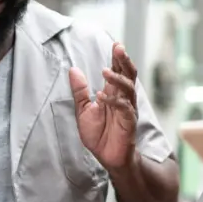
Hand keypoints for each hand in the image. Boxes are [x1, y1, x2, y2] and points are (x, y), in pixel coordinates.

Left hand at [70, 43, 138, 170]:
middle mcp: (123, 98)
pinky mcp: (128, 121)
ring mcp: (128, 109)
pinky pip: (123, 108)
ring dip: (118, 79)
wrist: (107, 156)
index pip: (118, 71)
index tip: (116, 45)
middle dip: (124, 61)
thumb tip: (73, 69)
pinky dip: (113, 101)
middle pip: (128, 75)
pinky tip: (101, 96)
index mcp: (113, 93)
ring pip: (128, 88)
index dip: (118, 58)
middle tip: (119, 48)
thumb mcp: (83, 110)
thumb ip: (80, 91)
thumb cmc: (99, 134)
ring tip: (105, 71)